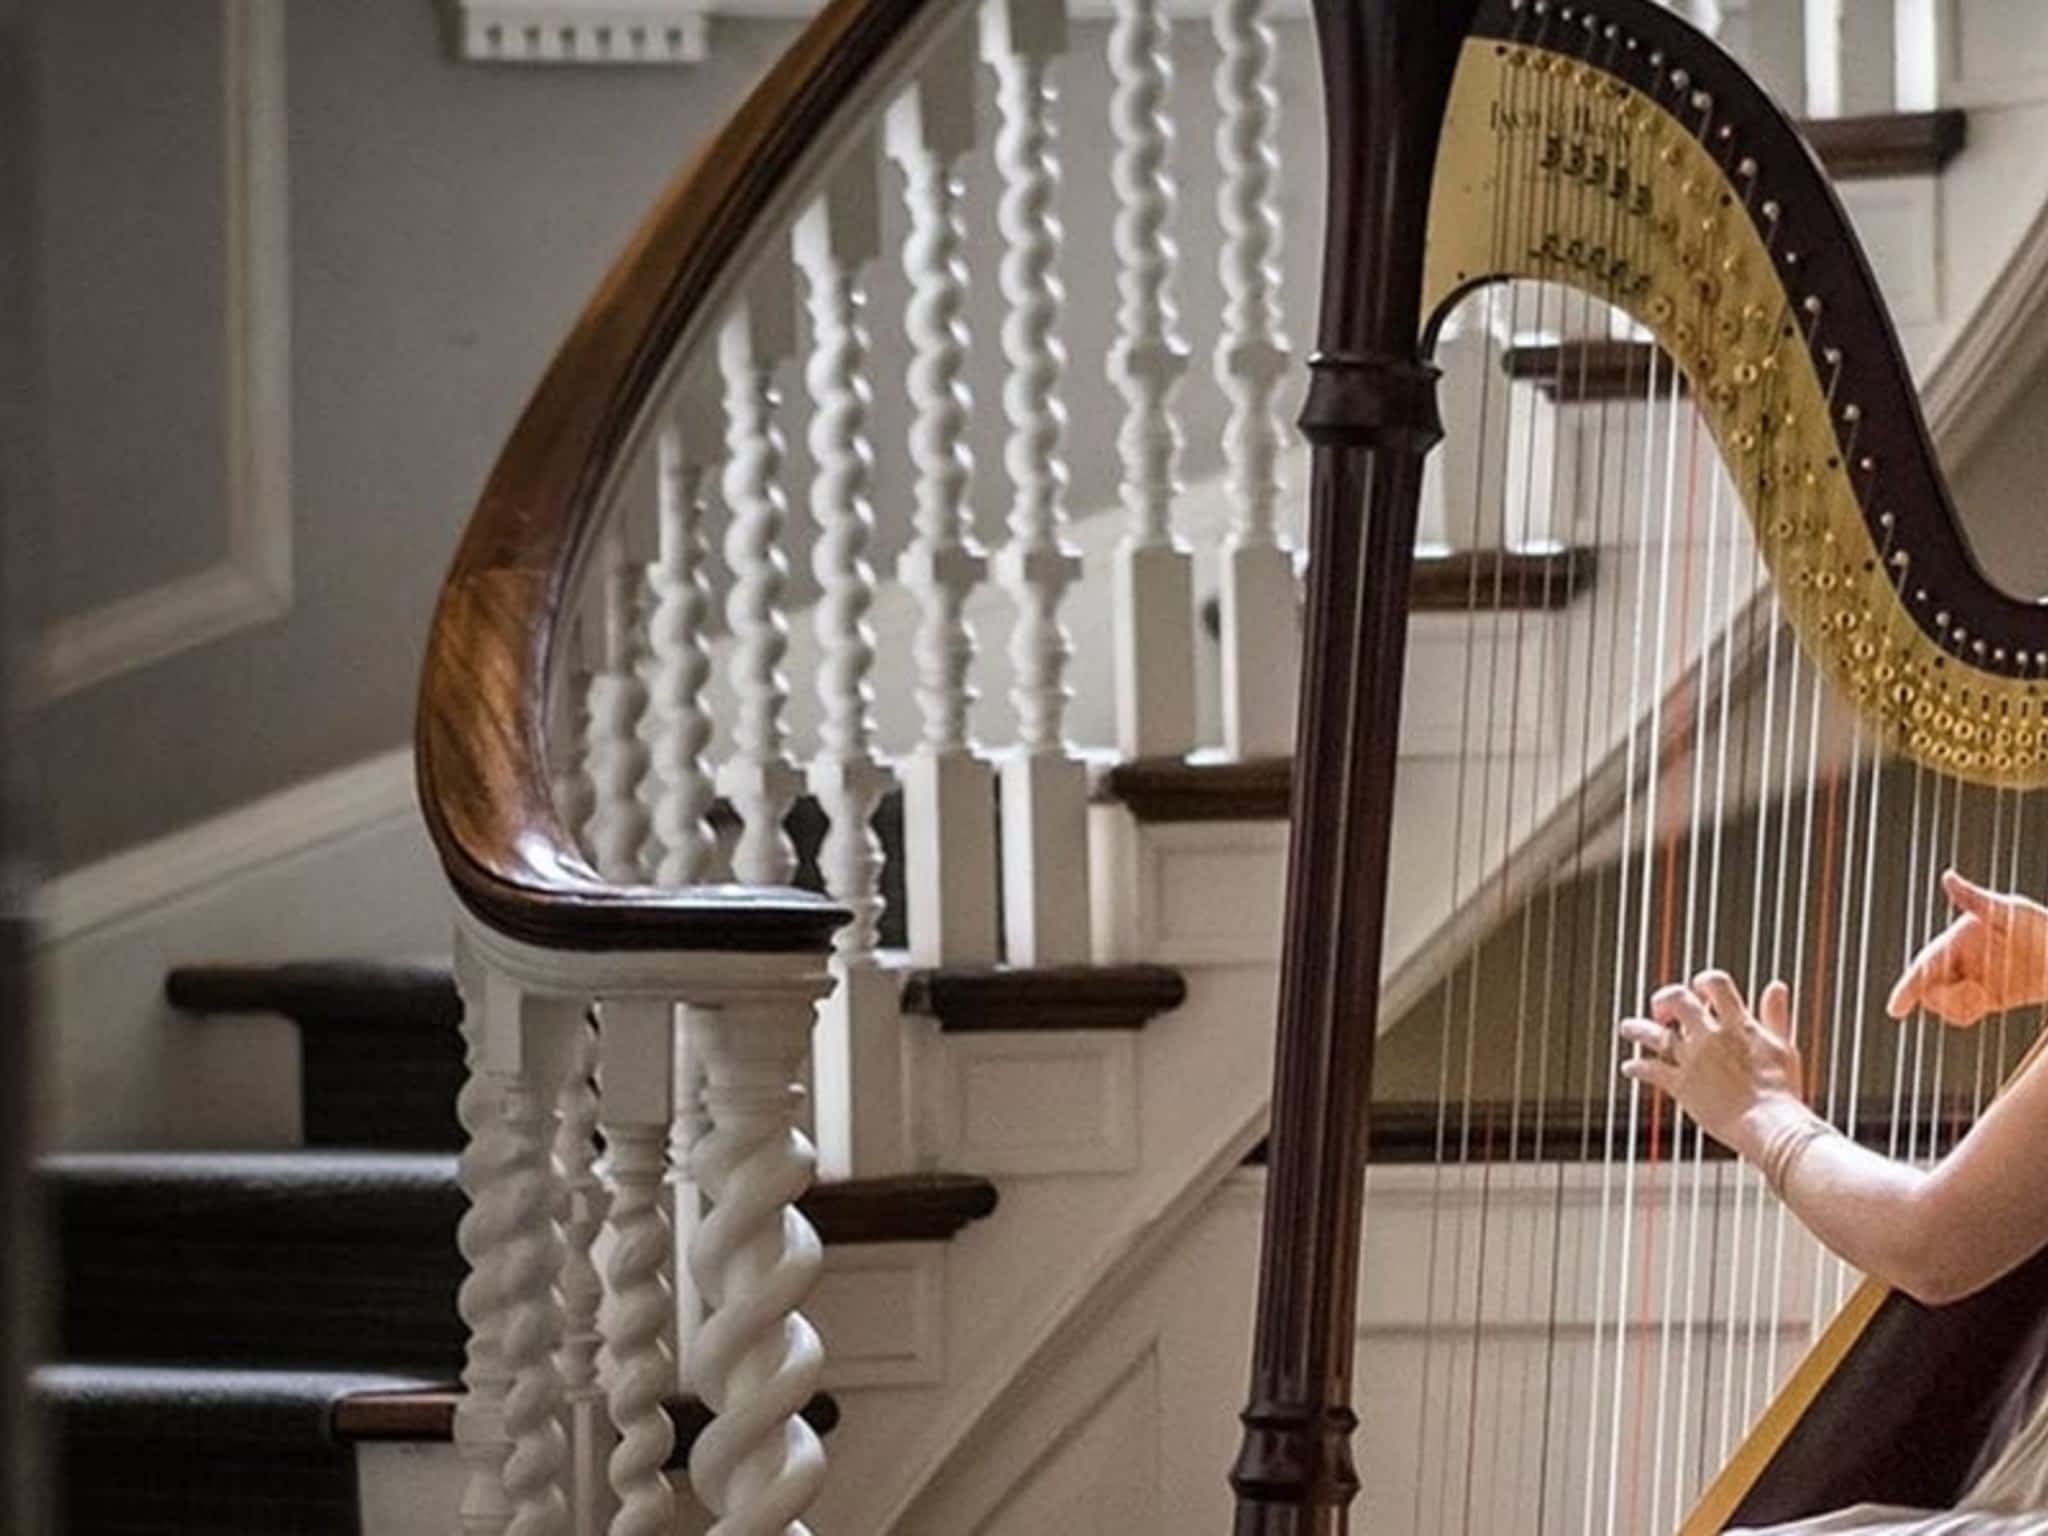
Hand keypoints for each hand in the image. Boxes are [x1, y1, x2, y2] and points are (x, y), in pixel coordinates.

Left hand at [1618, 971, 1804, 1152]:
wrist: (1769, 1125)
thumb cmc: (1782, 1090)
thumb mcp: (1782, 1046)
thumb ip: (1775, 1015)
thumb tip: (1776, 986)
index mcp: (1738, 1024)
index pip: (1715, 983)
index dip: (1703, 982)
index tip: (1700, 991)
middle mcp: (1710, 1036)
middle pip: (1677, 999)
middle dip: (1664, 998)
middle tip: (1662, 1009)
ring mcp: (1693, 1060)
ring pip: (1654, 1034)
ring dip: (1637, 1028)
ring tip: (1627, 1028)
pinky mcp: (1680, 1085)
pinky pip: (1650, 1071)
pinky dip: (1636, 1068)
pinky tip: (1629, 1068)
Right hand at [1886, 871, 2047, 1026]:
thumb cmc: (2046, 929)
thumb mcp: (2012, 912)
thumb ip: (1976, 900)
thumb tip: (1947, 877)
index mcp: (1960, 938)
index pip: (1925, 963)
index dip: (1907, 987)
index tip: (1895, 1010)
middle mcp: (1960, 959)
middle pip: (1927, 986)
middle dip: (1942, 997)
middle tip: (1976, 998)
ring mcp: (1972, 979)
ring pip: (1942, 1003)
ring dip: (1957, 1007)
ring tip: (1985, 999)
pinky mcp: (1987, 999)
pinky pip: (1960, 1014)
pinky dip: (1966, 1013)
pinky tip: (1986, 1004)